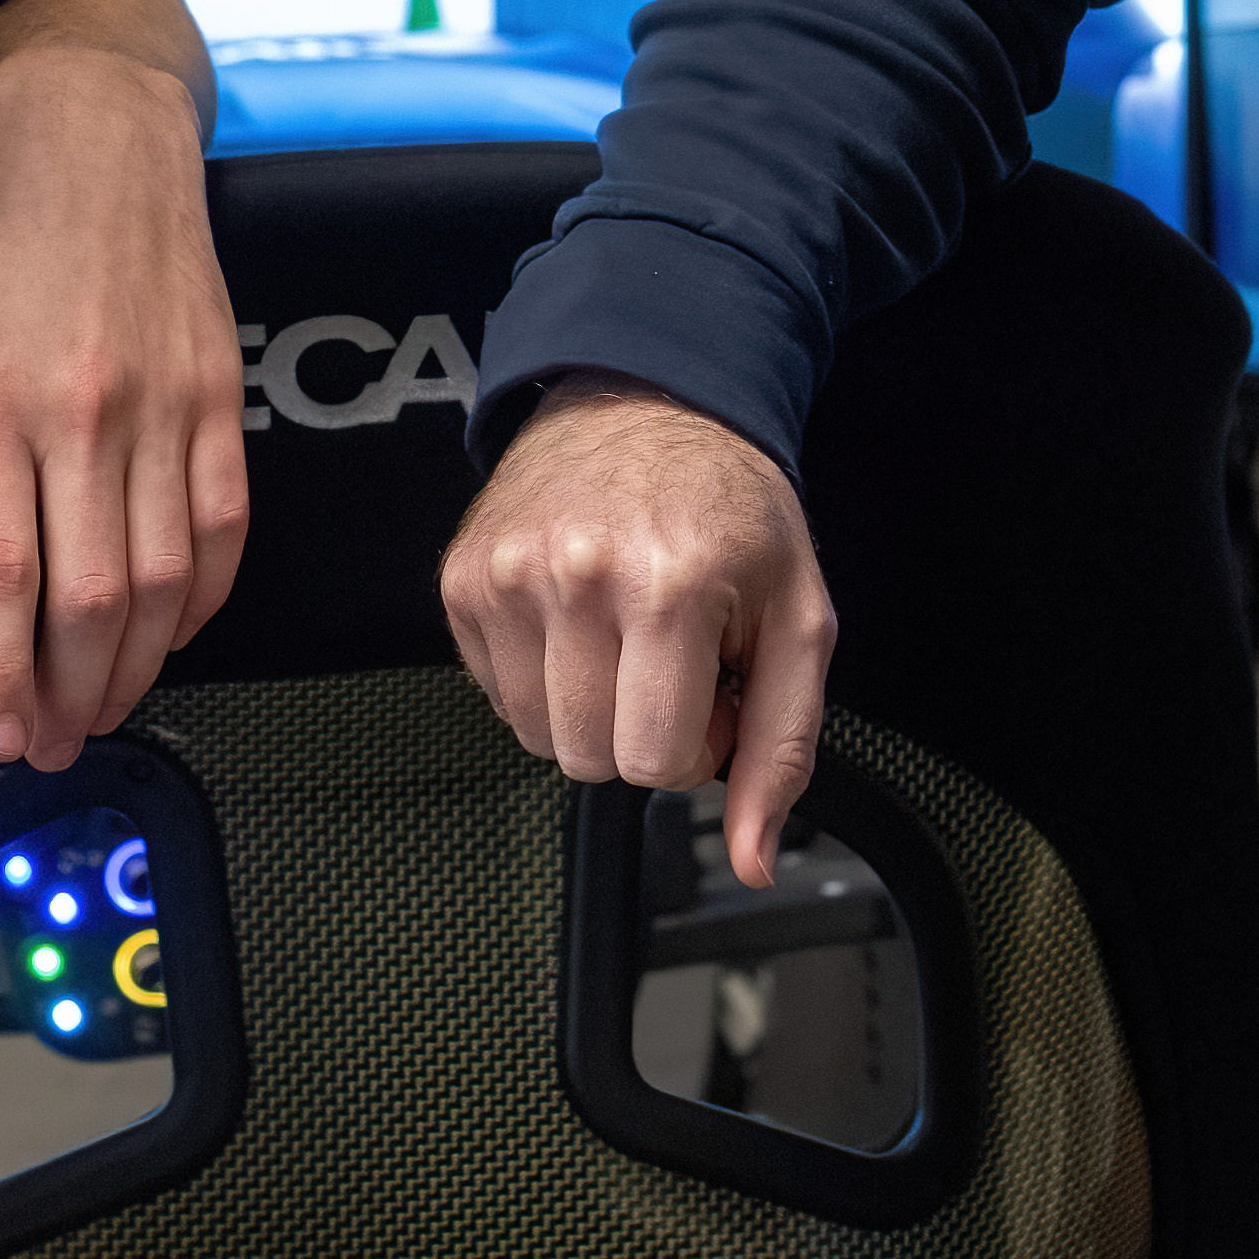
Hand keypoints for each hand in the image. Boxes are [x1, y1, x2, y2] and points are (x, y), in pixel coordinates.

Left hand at [0, 36, 245, 765]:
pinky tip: (170, 632)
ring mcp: (163, 407)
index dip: (0, 671)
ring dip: (134, 665)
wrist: (95, 130)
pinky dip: (204, 600)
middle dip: (70, 694)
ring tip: (101, 707)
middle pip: (90, 596)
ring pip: (165, 579)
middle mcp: (82, 412)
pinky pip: (226, 527)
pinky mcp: (217, 398)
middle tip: (50, 742)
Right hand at [436, 385, 836, 877]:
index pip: (655, 763)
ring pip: (535, 737)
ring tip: (624, 638)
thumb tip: (754, 860)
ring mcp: (505, 576)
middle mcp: (575, 578)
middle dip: (640, 729)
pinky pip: (497, 694)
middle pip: (590, 759)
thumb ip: (782, 747)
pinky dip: (541, 676)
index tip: (709, 685)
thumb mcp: (797, 619)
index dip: (695, 744)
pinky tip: (577, 620)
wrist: (646, 399)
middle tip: (668, 658)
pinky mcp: (461, 579)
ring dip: (587, 709)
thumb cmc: (730, 509)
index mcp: (670, 587)